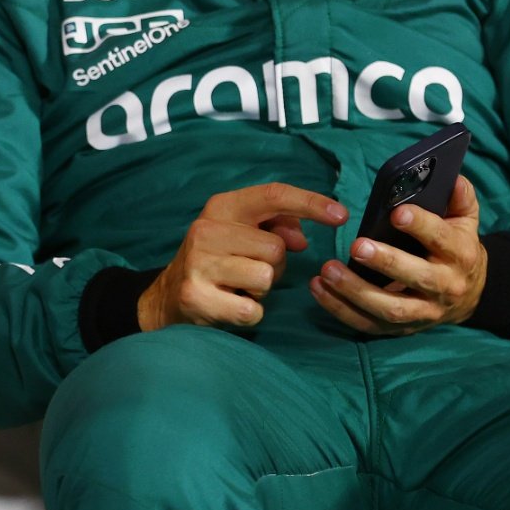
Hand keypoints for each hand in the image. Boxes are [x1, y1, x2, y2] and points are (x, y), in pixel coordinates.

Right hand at [139, 182, 348, 330]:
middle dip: (274, 265)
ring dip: (261, 290)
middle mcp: (205, 230)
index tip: (341, 215)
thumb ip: (275, 226)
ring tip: (238, 287)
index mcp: (221, 208)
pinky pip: (253, 309)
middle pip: (276, 247)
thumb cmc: (217, 261)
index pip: (273, 195)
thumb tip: (301, 238)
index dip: (311, 203)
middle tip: (248, 270)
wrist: (167, 297)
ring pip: (266, 278)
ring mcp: (199, 263)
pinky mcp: (196, 296)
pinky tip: (230, 305)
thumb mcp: (240, 234)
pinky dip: (250, 313)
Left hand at [311, 175, 486, 334]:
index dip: (421, 226)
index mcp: (460, 255)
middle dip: (386, 262)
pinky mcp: (400, 329)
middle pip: (417, 278)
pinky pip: (368, 323)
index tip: (397, 213)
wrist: (469, 295)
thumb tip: (450, 178)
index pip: (442, 240)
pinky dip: (341, 309)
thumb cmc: (456, 247)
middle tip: (357, 245)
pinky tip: (319, 288)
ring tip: (328, 270)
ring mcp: (423, 312)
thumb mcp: (465, 220)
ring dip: (356, 291)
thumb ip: (460, 197)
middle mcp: (445, 287)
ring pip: (391, 307)